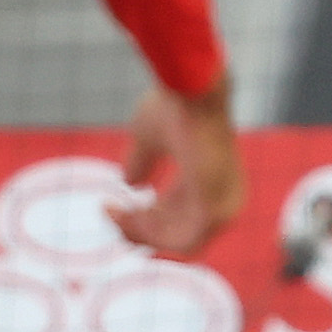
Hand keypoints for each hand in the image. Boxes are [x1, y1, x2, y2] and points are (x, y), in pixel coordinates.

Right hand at [115, 78, 242, 257]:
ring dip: (141, 233)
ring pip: (178, 241)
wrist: (191, 89)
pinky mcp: (216, 210)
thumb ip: (142, 162)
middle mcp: (222, 196)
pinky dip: (151, 235)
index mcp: (210, 178)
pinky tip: (125, 216)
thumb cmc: (175, 105)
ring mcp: (223, 205)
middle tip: (109, 213)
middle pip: (177, 231)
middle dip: (138, 229)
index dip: (142, 219)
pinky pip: (183, 242)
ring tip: (114, 215)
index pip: (178, 215)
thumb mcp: (149, 138)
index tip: (109, 207)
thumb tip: (131, 183)